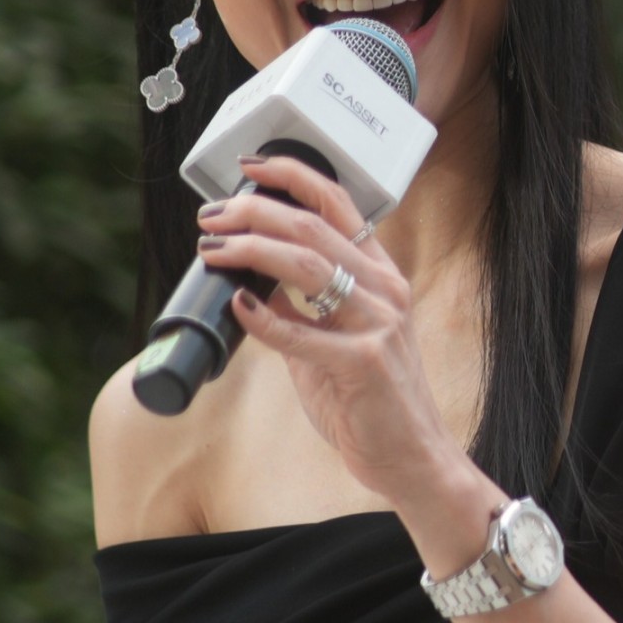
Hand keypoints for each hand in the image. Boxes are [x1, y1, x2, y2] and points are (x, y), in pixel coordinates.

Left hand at [195, 155, 463, 504]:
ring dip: (250, 249)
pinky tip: (236, 304)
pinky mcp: (364, 363)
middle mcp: (385, 289)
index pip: (339, 203)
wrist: (410, 456)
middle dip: (254, 212)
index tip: (250, 167)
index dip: (292, 175)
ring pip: (306, 264)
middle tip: (212, 217)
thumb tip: (251, 283)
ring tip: (214, 249)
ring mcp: (379, 324)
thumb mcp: (339, 340)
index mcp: (381, 275)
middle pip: (312, 226)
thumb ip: (303, 310)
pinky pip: (300, 331)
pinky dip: (262, 316)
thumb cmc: (372, 400)